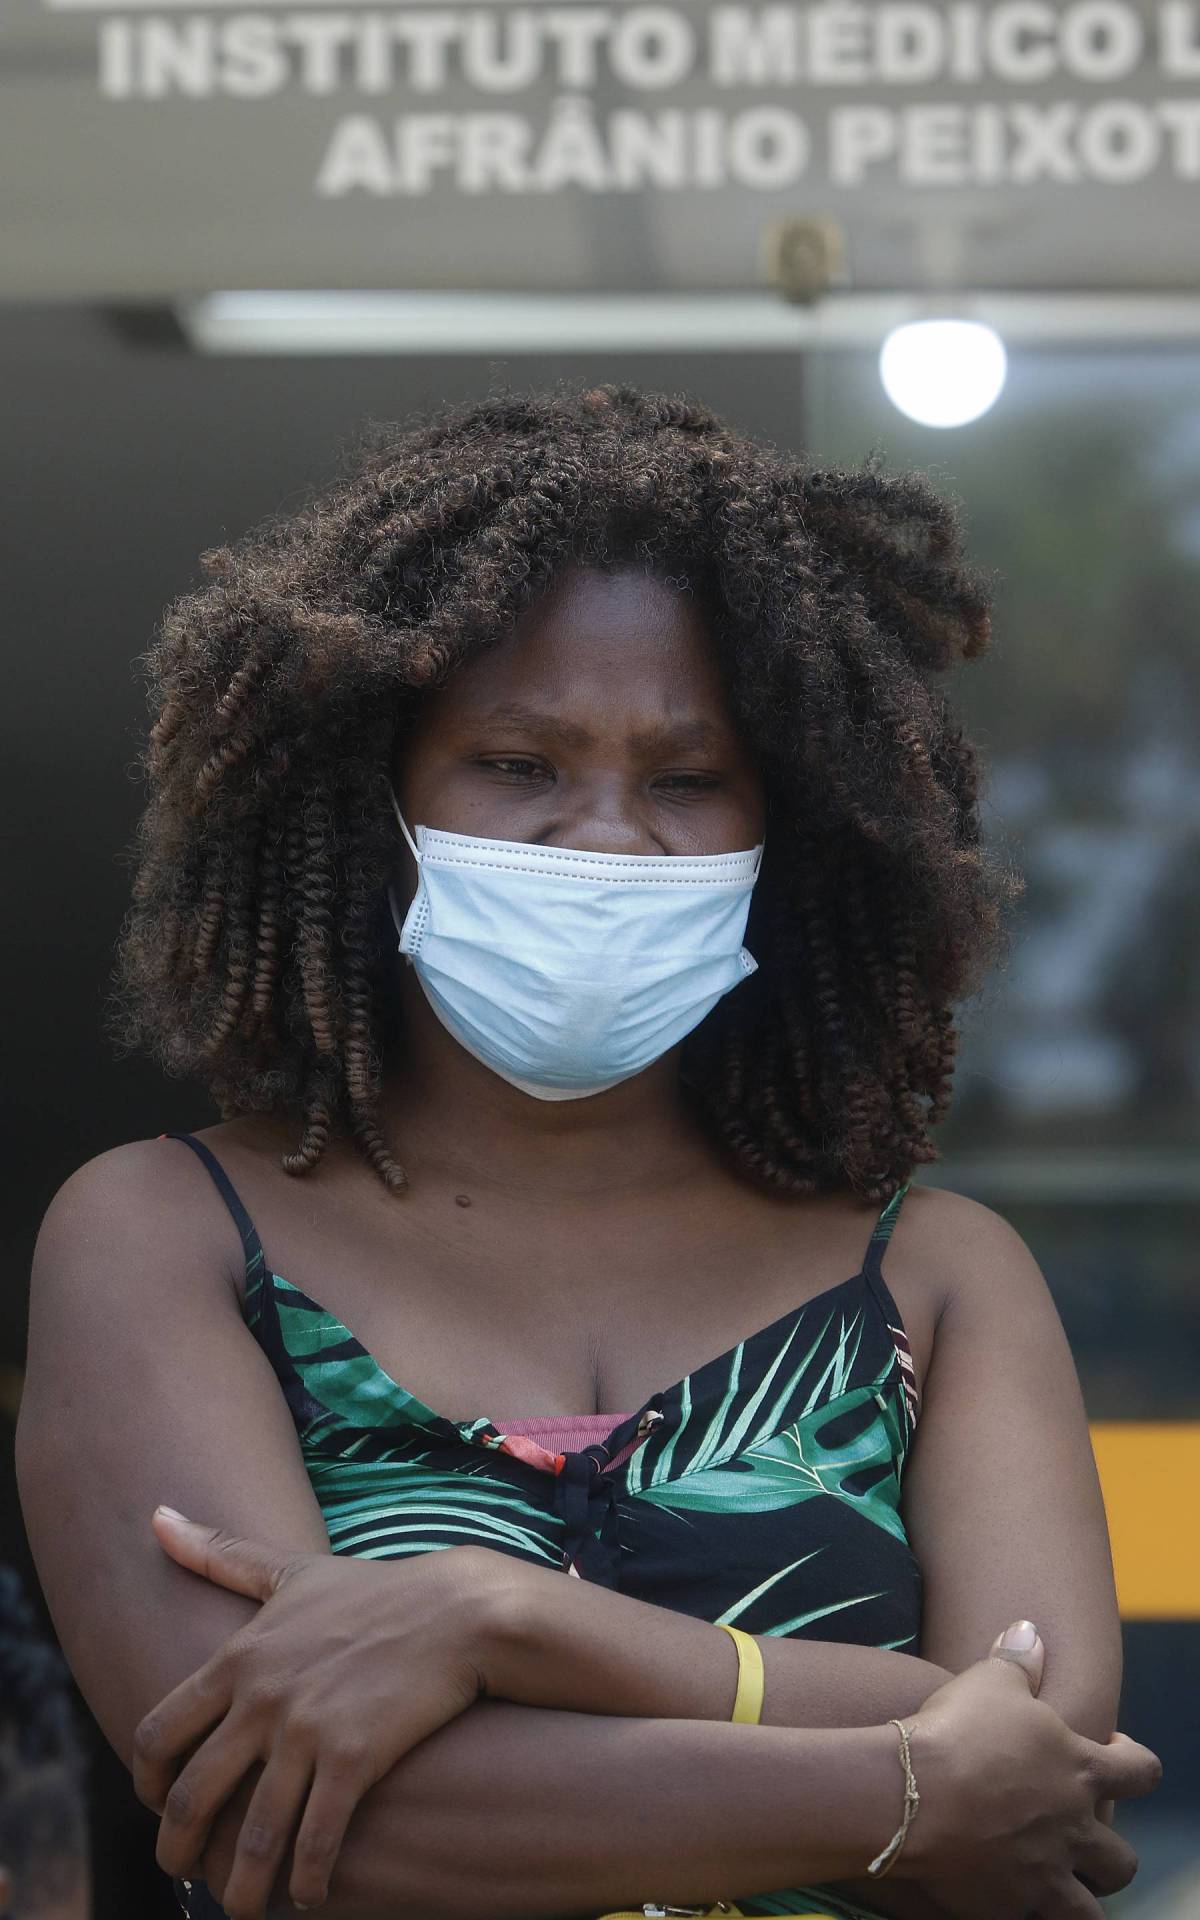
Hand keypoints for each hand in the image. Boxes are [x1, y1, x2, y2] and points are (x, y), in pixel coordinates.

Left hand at [132, 1511, 512, 1919]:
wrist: (457, 1611)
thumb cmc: (373, 1592)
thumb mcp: (289, 1570)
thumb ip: (219, 1552)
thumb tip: (156, 1516)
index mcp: (240, 1657)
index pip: (157, 1734)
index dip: (145, 1784)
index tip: (161, 1806)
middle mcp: (262, 1697)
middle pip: (189, 1798)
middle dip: (177, 1851)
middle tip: (186, 1875)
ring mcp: (307, 1728)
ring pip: (249, 1833)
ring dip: (240, 1888)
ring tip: (244, 1909)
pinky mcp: (355, 1757)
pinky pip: (314, 1840)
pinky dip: (307, 1881)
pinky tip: (311, 1895)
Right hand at [894, 1619, 1160, 1918]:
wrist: (912, 1796)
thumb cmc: (957, 1729)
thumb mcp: (989, 1679)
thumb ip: (1019, 1660)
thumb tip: (1030, 1630)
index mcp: (1081, 1771)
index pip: (1142, 1773)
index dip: (1135, 1763)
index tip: (1112, 1753)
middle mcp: (1073, 1829)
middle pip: (1123, 1861)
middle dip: (1109, 1853)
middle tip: (1077, 1834)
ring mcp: (1044, 1875)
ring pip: (1090, 1912)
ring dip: (1079, 1900)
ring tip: (1055, 1886)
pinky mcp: (1008, 1908)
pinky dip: (1025, 1913)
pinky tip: (1004, 1897)